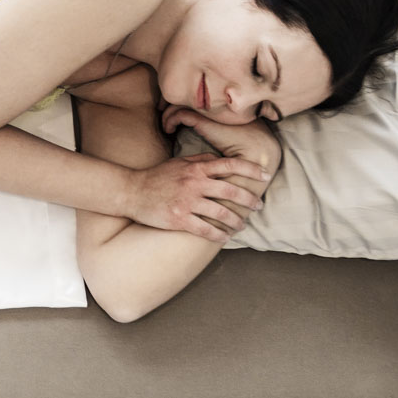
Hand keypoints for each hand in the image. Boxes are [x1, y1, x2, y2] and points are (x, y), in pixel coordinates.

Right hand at [123, 152, 270, 242]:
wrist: (131, 192)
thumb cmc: (156, 177)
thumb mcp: (178, 162)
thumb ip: (200, 160)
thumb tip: (219, 159)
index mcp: (195, 168)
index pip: (229, 165)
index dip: (250, 169)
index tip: (265, 174)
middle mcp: (194, 183)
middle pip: (231, 191)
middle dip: (249, 199)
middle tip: (258, 205)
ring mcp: (187, 202)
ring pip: (222, 213)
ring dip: (236, 221)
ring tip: (242, 225)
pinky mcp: (180, 219)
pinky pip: (206, 230)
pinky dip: (219, 235)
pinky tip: (225, 238)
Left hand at [160, 102, 282, 172]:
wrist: (259, 156)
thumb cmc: (250, 151)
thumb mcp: (237, 136)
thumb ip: (222, 128)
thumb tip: (207, 128)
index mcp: (226, 107)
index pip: (200, 96)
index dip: (184, 102)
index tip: (172, 110)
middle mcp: (218, 105)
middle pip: (188, 95)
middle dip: (172, 103)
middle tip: (163, 112)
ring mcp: (211, 111)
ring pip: (181, 103)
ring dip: (168, 113)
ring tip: (165, 124)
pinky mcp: (204, 120)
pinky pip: (179, 114)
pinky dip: (170, 119)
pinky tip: (169, 129)